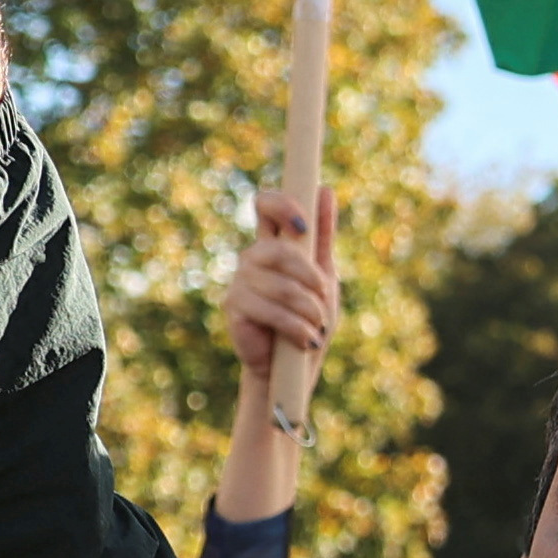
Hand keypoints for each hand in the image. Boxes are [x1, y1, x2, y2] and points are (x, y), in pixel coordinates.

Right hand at [225, 187, 339, 377]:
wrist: (296, 367)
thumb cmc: (310, 318)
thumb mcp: (324, 276)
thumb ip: (322, 236)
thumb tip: (324, 190)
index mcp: (274, 244)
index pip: (265, 205)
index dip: (282, 205)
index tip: (304, 227)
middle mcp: (253, 257)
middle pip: (279, 249)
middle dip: (311, 278)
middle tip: (322, 300)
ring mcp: (240, 281)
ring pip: (280, 284)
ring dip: (308, 309)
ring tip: (315, 327)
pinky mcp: (233, 307)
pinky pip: (270, 309)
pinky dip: (296, 327)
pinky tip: (304, 340)